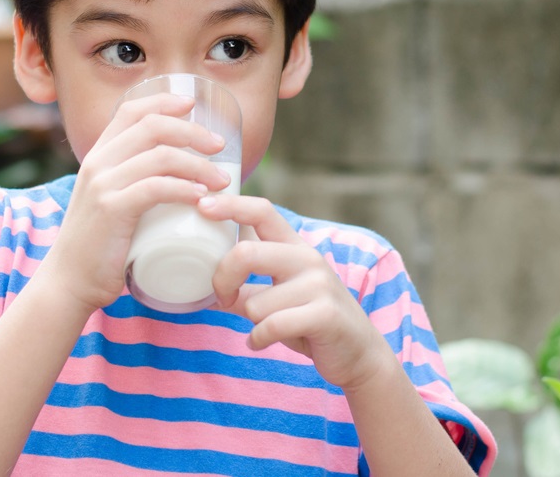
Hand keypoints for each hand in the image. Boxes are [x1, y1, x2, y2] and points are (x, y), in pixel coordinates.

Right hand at [40, 93, 230, 313]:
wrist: (68, 281)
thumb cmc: (99, 246)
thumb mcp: (109, 201)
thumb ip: (131, 183)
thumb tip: (176, 177)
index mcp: (97, 155)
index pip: (130, 110)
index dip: (163, 101)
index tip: (192, 104)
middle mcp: (98, 162)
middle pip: (152, 126)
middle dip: (193, 131)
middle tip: (220, 147)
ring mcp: (103, 185)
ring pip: (160, 156)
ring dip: (199, 164)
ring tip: (222, 180)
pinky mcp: (112, 210)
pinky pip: (156, 187)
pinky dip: (185, 188)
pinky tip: (202, 196)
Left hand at [201, 194, 392, 391]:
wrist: (358, 354)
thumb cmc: (306, 320)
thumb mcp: (275, 294)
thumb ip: (243, 282)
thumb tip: (201, 280)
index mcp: (293, 246)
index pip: (261, 211)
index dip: (230, 205)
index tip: (202, 206)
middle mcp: (307, 258)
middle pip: (246, 253)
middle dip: (222, 280)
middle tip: (223, 298)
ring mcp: (319, 284)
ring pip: (255, 303)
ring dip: (252, 323)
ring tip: (269, 327)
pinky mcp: (325, 314)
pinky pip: (270, 326)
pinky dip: (258, 340)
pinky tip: (261, 342)